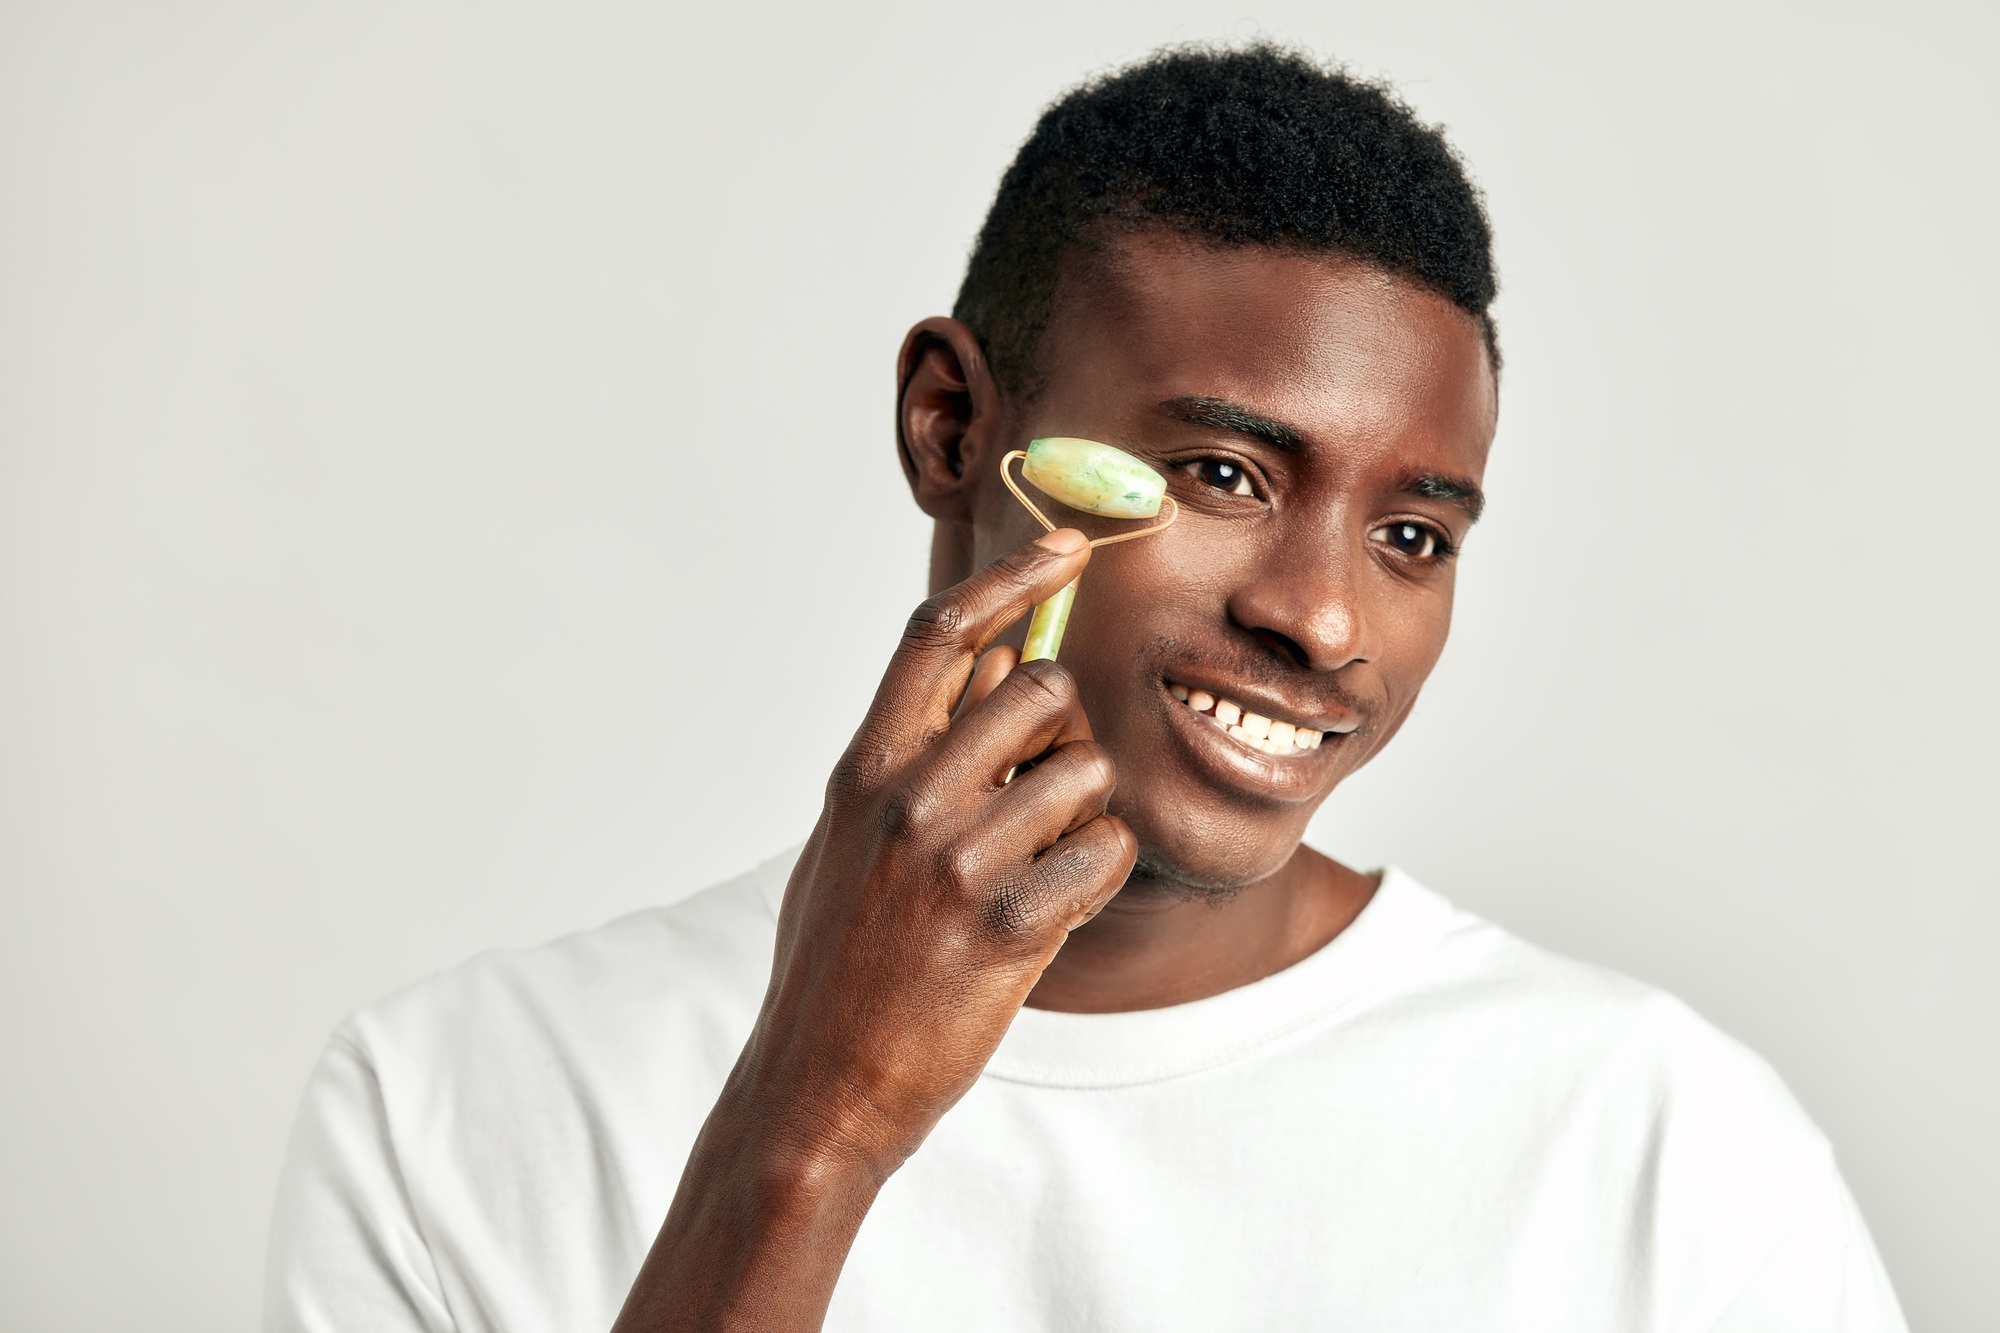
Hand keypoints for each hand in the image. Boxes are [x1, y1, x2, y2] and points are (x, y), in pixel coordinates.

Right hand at [745, 526, 1137, 1173]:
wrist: (816, 1089)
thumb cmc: (837, 962)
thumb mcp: (849, 841)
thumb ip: (913, 754)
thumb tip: (993, 664)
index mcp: (863, 769)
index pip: (940, 633)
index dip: (1012, 575)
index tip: (1069, 546)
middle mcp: (906, 798)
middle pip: (1039, 689)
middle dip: (1064, 732)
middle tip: (1042, 794)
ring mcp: (955, 860)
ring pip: (1087, 773)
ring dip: (1085, 816)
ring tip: (1038, 869)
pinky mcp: (1006, 924)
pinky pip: (1106, 852)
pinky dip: (1099, 876)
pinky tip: (1054, 912)